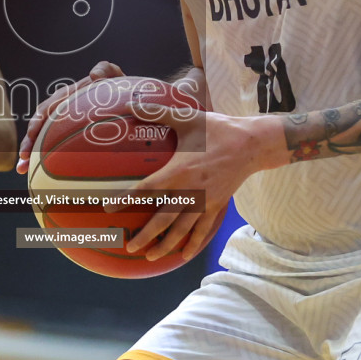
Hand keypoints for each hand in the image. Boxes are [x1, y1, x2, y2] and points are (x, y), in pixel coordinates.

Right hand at [15, 61, 124, 172]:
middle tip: (22, 158)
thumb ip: (105, 70)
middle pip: (39, 127)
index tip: (32, 134)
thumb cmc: (117, 87)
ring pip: (43, 140)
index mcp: (67, 96)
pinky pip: (55, 148)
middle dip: (28, 143)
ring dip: (31, 154)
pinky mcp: (69, 136)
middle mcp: (61, 111)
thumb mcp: (112, 75)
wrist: (127, 100)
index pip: (47, 108)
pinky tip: (37, 174)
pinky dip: (46, 160)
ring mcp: (64, 124)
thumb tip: (94, 75)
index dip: (38, 121)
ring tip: (21, 169)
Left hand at [112, 103, 280, 262]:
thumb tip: (132, 102)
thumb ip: (158, 112)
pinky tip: (184, 255)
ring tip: (150, 257)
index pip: (147, 189)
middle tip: (129, 246)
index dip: (126, 200)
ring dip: (166, 244)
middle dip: (145, 235)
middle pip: (163, 218)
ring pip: (182, 229)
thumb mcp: (187, 118)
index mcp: (179, 171)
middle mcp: (190, 190)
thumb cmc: (217, 129)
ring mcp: (205, 201)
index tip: (109, 209)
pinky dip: (194, 243)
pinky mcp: (216, 205)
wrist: (251, 144)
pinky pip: (203, 229)